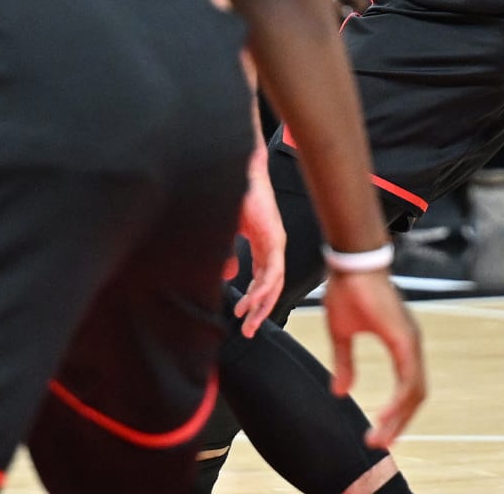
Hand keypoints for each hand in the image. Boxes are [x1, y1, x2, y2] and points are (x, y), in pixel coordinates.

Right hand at [229, 145, 285, 337]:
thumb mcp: (228, 235)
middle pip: (271, 285)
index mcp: (263, 244)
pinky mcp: (274, 237)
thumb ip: (228, 255)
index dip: (254, 300)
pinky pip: (273, 270)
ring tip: (248, 320)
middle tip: (249, 330)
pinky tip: (253, 300)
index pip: (263, 279)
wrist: (238, 173)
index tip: (243, 317)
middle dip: (260, 310)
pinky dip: (264, 287)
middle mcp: (273, 245)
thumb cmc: (234, 197)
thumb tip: (228, 275)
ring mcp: (276, 242)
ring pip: (274, 282)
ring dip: (262, 303)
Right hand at [324, 267, 424, 449]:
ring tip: (380, 437)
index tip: (380, 432)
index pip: (407, 387)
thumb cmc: (348, 290)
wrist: (351, 263)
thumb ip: (345, 363)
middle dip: (399, 423)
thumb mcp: (343, 334)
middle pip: (414, 395)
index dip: (396, 413)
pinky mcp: (404, 339)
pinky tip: (385, 416)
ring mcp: (410, 341)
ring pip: (415, 391)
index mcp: (400, 343)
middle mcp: (411, 344)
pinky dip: (399, 401)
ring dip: (399, 418)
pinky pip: (409, 379)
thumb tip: (341, 391)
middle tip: (380, 443)